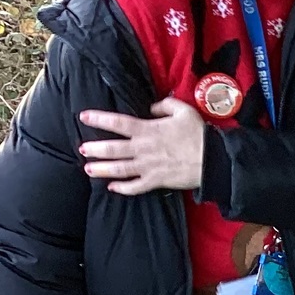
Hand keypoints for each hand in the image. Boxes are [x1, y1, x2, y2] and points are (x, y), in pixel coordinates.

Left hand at [77, 99, 206, 193]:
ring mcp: (148, 166)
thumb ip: (164, 105)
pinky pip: (136, 187)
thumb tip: (151, 108)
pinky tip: (112, 188)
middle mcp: (143, 148)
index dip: (98, 119)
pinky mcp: (157, 181)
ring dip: (102, 169)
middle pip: (113, 149)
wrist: (213, 159)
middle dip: (94, 149)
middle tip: (82, 148)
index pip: (117, 123)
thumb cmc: (199, 134)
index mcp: (147, 129)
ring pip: (119, 169)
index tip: (83, 117)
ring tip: (88, 169)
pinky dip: (123, 188)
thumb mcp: (183, 110)